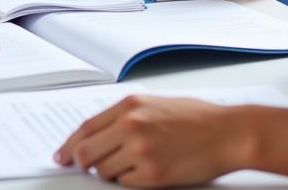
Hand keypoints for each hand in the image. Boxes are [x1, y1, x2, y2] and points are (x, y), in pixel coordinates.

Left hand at [54, 95, 243, 186]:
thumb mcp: (155, 105)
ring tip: (132, 164)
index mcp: (130, 106)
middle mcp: (130, 126)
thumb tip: (98, 136)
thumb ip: (125, 117)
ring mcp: (140, 152)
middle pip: (86, 153)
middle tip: (82, 169)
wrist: (226, 133)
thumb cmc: (195, 117)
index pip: (86, 128)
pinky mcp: (152, 176)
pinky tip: (146, 172)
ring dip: (111, 173)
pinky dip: (130, 182)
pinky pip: (126, 185)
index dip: (69, 145)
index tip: (61, 155)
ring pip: (105, 172)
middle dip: (81, 164)